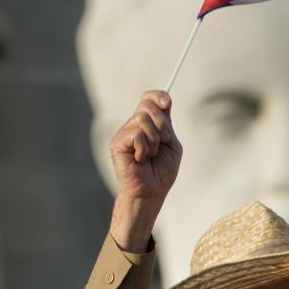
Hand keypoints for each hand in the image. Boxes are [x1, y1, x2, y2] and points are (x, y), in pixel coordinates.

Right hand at [108, 91, 181, 251]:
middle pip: (147, 106)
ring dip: (155, 140)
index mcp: (146, 124)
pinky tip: (141, 159)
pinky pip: (136, 134)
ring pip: (143, 120)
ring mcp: (123, 134)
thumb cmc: (161, 171)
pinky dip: (145, 148)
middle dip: (162, 124)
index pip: (148, 98)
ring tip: (151, 155)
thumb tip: (165, 100)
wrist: (151, 192)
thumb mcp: (170, 142)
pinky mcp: (117, 143)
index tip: (168, 103)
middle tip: (162, 143)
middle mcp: (132, 126)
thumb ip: (167, 122)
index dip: (158, 96)